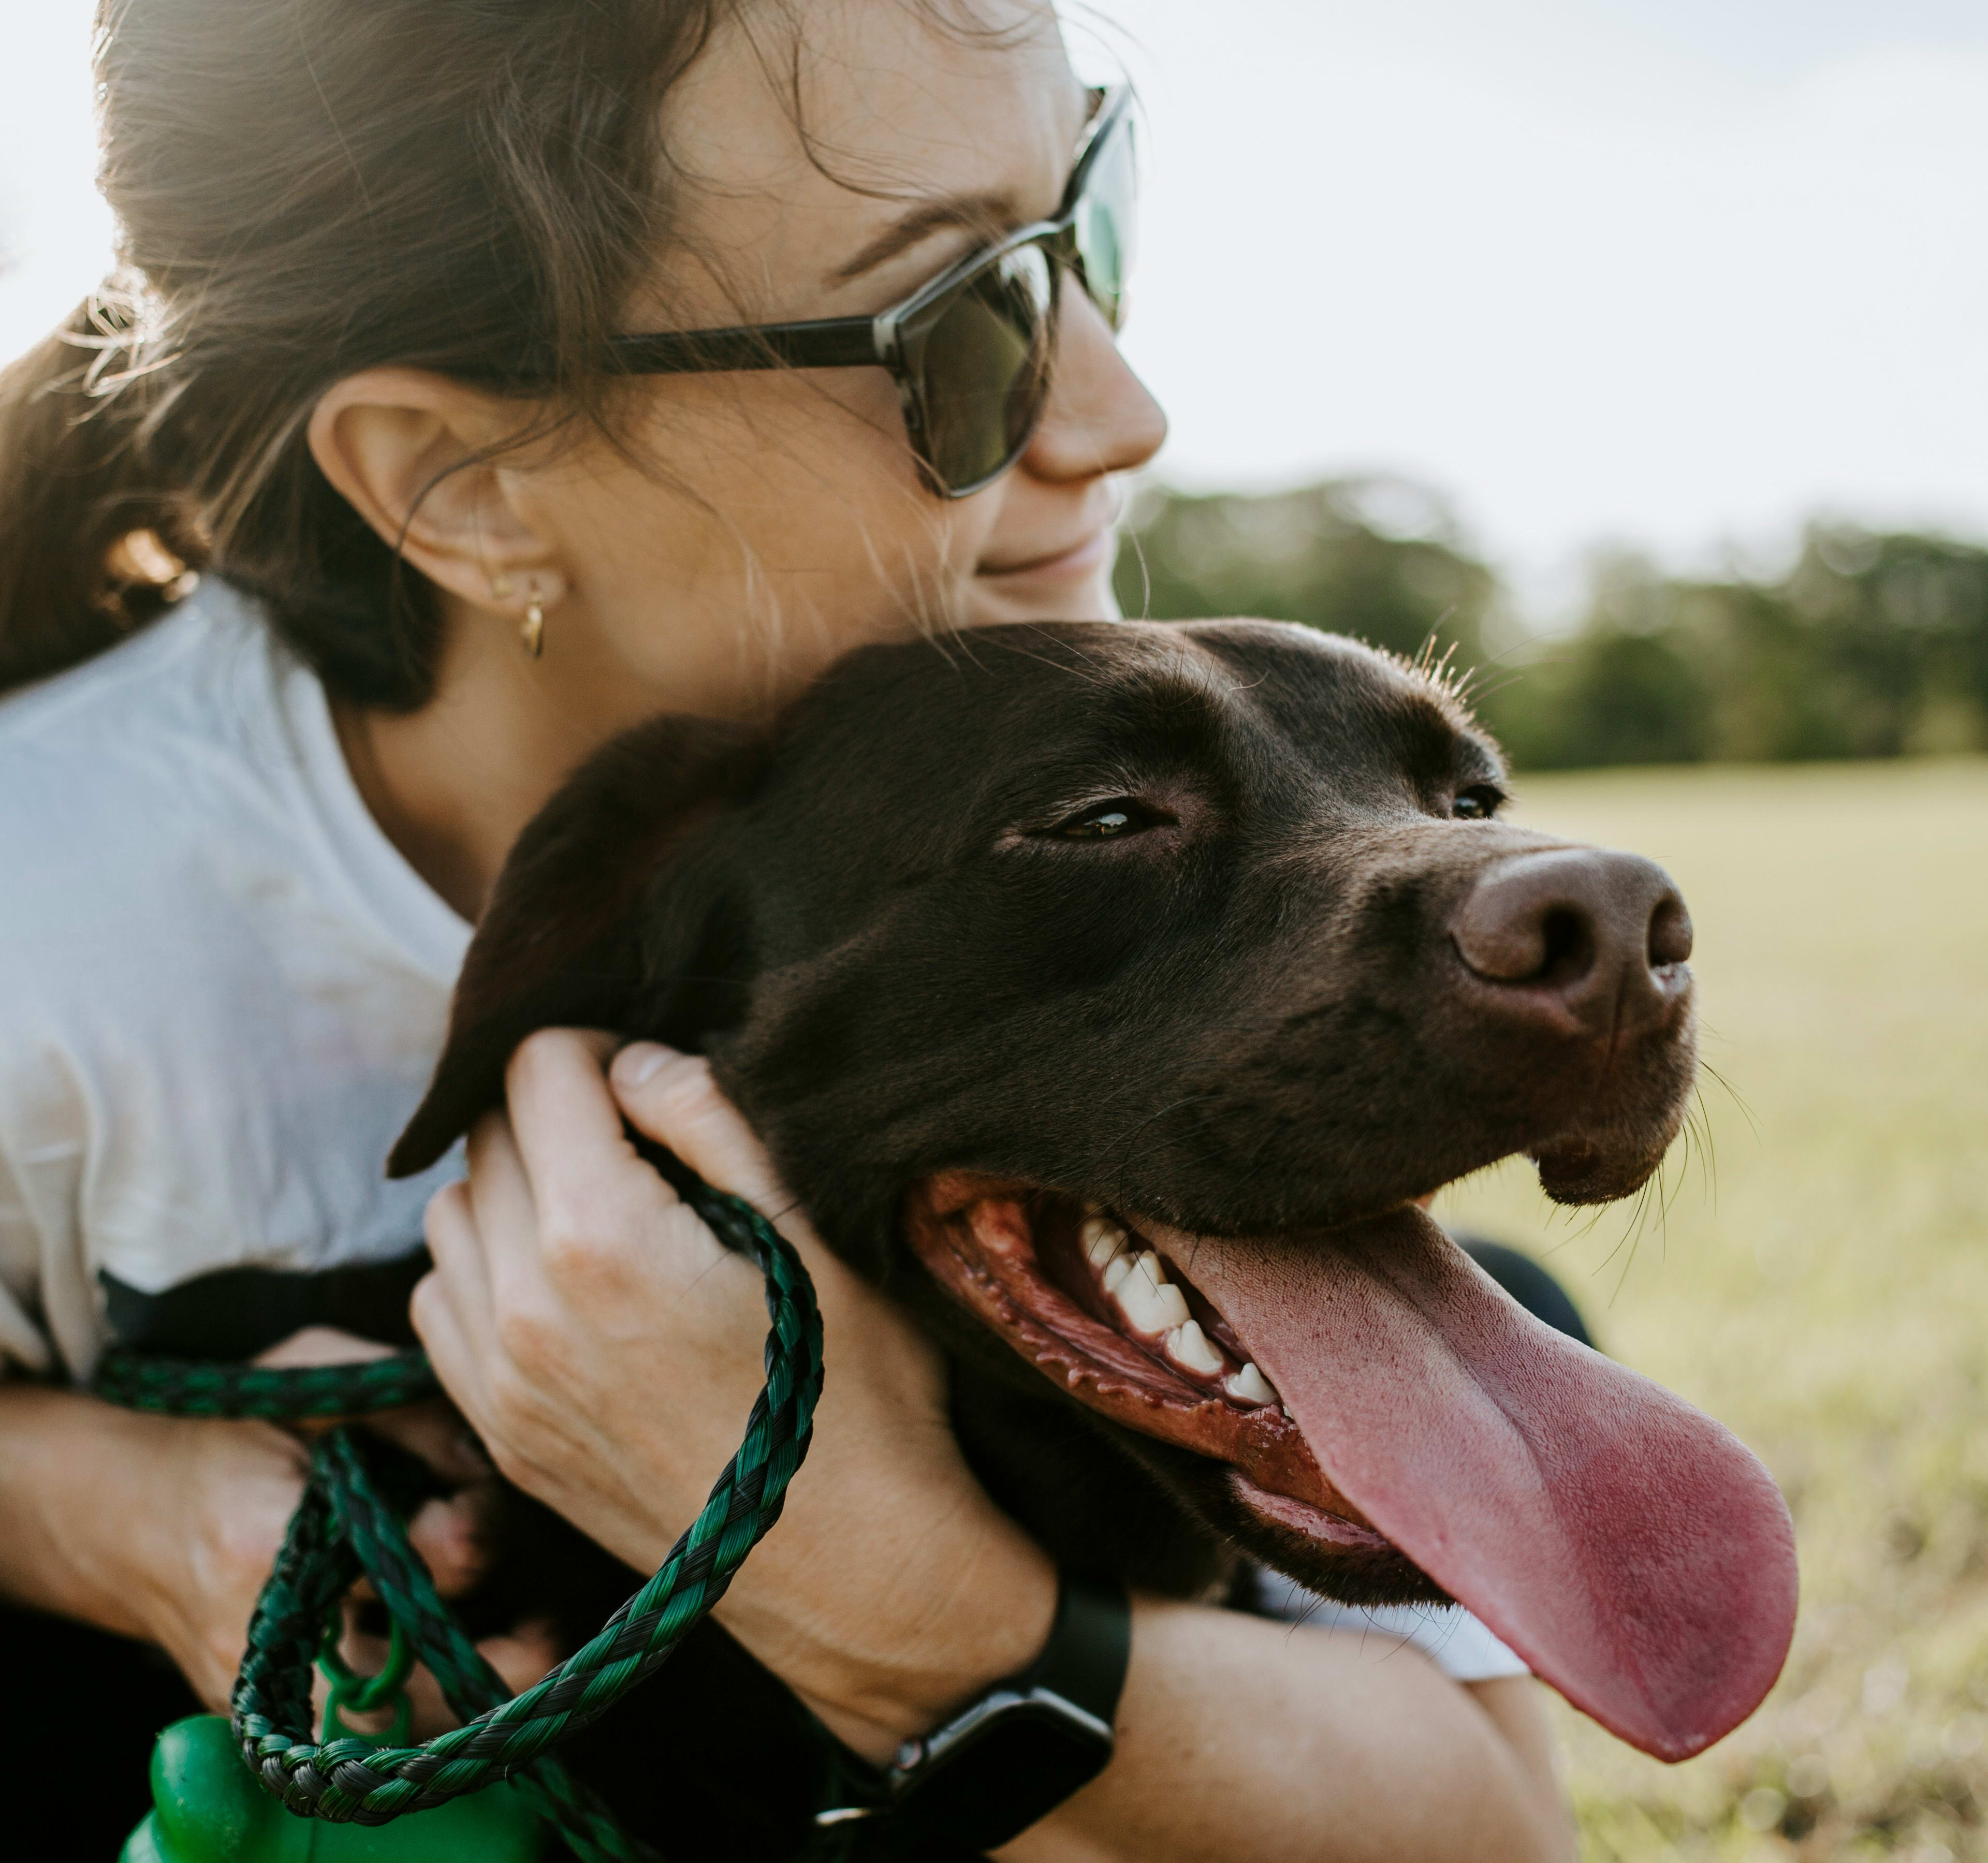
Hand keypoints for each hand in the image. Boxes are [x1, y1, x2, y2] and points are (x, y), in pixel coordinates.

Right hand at [0, 1355, 550, 1731]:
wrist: (127, 1505)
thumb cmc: (236, 1426)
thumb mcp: (314, 1380)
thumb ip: (409, 1413)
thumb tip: (494, 1456)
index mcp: (265, 1543)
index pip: (389, 1563)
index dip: (457, 1537)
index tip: (478, 1508)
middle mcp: (262, 1635)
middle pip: (392, 1686)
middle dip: (481, 1659)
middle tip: (547, 1626)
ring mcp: (260, 1688)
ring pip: (385, 1728)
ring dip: (466, 1698)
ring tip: (535, 1646)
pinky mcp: (268, 1713)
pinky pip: (362, 1731)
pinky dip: (428, 1705)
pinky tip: (484, 1661)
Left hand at [414, 1030, 1055, 1759]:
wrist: (853, 1567)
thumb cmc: (858, 1391)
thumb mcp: (814, 1230)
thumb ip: (710, 1120)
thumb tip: (633, 1063)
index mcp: (601, 1237)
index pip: (536, 1068)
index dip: (596, 1046)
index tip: (647, 1078)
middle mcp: (524, 1305)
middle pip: (486, 1135)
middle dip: (553, 1110)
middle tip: (636, 1137)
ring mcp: (500, 1381)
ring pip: (448, 1216)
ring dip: (511, 1187)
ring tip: (600, 1208)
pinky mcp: (502, 1436)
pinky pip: (441, 1306)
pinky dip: (482, 1270)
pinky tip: (562, 1284)